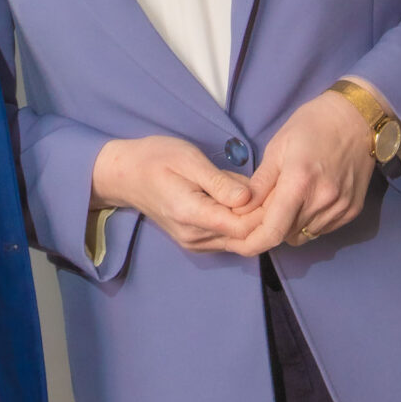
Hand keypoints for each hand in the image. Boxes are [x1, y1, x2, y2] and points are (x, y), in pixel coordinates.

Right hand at [90, 135, 259, 251]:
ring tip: (257, 188)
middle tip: (271, 186)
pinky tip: (240, 197)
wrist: (126, 175)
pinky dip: (239, 221)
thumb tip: (249, 198)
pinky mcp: (195, 241)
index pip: (244, 228)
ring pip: (238, 240)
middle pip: (245, 238)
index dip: (265, 211)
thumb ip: (219, 182)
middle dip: (263, 215)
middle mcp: (195, 237)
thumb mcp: (188, 160)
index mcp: (193, 215)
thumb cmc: (156, 159)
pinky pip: (227, 237)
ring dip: (252, 218)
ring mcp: (194, 243)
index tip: (274, 187)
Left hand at [225, 91, 375, 258]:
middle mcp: (323, 201)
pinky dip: (309, 222)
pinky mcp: (352, 211)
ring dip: (289, 226)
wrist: (357, 117)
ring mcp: (340, 208)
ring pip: (303, 235)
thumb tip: (239, 209)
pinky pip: (322, 230)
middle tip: (263, 209)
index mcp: (299, 182)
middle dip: (269, 228)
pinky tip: (307, 200)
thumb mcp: (277, 147)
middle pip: (286, 235)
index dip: (252, 243)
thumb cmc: (313, 125)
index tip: (238, 242)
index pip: (272, 232)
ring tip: (288, 200)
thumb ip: (260, 183)